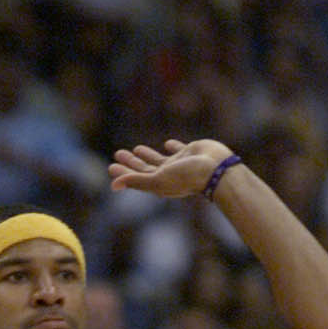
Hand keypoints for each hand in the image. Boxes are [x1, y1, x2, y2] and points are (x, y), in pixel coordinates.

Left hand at [108, 138, 232, 199]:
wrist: (216, 169)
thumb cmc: (187, 177)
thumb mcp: (158, 180)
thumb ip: (136, 181)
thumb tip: (114, 185)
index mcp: (159, 184)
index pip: (136, 178)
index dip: (123, 173)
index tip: (111, 167)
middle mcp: (168, 175)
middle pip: (145, 169)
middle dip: (131, 163)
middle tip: (118, 154)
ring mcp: (179, 165)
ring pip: (159, 159)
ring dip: (147, 155)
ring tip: (136, 148)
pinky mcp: (190, 153)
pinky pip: (177, 149)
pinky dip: (171, 147)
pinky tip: (167, 143)